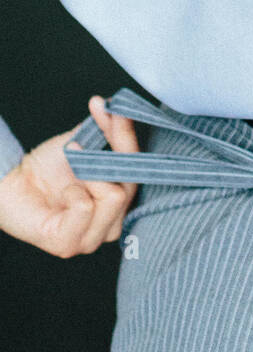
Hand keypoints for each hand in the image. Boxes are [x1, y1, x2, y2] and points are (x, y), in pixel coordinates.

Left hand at [0, 95, 138, 256]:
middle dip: (108, 159)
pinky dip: (74, 192)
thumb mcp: (84, 142)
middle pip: (131, 187)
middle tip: (81, 145)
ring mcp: (90, 240)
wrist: (9, 180)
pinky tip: (64, 192)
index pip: (141, 172)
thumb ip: (107, 128)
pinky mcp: (67, 245)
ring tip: (71, 174)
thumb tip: (116, 106)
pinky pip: (86, 208)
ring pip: (115, 198)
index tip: (115, 110)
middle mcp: (110, 226)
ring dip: (89, 177)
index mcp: (119, 205)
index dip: (129, 140)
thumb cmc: (46, 166)